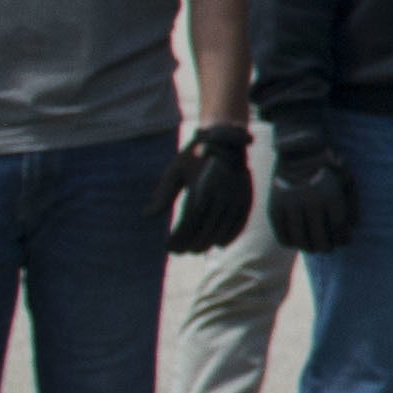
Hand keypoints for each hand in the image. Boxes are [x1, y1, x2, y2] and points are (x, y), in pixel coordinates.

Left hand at [169, 122, 256, 253]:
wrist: (225, 141)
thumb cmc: (193, 157)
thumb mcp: (173, 172)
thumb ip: (161, 196)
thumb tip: (145, 216)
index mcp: (200, 189)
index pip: (189, 223)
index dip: (179, 239)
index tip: (169, 247)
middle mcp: (220, 195)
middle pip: (205, 231)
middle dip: (191, 245)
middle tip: (180, 251)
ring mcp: (235, 198)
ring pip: (222, 230)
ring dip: (208, 244)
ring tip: (196, 250)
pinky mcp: (246, 199)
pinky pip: (239, 224)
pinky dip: (229, 237)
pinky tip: (219, 244)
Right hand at [269, 124, 364, 253]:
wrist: (297, 153)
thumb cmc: (326, 168)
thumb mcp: (346, 178)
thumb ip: (353, 202)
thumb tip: (355, 227)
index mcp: (330, 194)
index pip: (338, 228)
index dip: (343, 238)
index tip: (345, 241)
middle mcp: (310, 201)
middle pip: (320, 239)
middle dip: (326, 247)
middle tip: (327, 248)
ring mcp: (290, 205)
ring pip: (301, 240)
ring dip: (309, 248)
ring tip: (313, 248)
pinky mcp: (274, 208)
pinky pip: (282, 236)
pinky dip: (290, 243)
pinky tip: (296, 242)